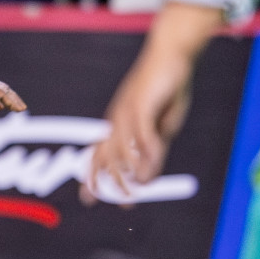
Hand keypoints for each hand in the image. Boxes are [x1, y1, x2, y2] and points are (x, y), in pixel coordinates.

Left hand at [84, 50, 193, 200]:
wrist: (171, 56)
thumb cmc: (166, 91)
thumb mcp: (161, 127)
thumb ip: (153, 149)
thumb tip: (147, 176)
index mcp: (118, 125)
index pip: (100, 154)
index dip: (93, 176)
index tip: (88, 198)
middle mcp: (118, 120)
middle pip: (105, 155)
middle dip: (107, 181)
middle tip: (120, 202)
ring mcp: (128, 112)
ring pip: (121, 148)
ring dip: (126, 172)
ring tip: (135, 191)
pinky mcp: (143, 105)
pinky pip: (141, 134)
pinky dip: (145, 154)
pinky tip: (149, 169)